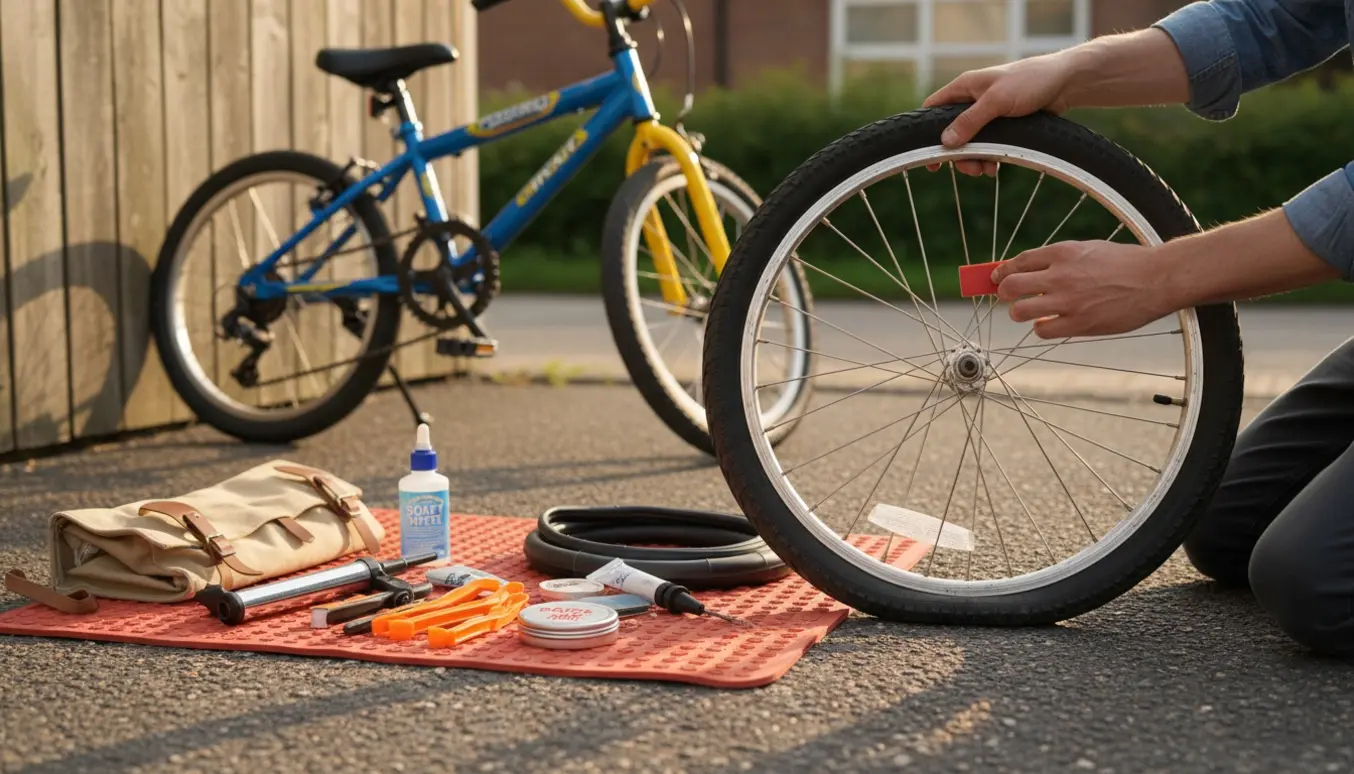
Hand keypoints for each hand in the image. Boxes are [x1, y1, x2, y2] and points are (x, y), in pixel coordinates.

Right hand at [922, 52, 1079, 176]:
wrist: (1066, 83)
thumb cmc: (1030, 82)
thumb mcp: (996, 101)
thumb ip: (970, 120)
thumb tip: (946, 141)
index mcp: (965, 87)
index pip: (934, 108)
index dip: (926, 132)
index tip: (928, 156)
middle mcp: (972, 100)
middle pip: (952, 133)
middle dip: (959, 154)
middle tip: (970, 169)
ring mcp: (988, 113)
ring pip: (970, 143)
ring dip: (975, 159)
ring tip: (988, 169)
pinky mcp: (1003, 125)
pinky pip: (988, 146)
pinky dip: (989, 158)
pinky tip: (997, 166)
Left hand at [992, 240, 1175, 338]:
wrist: (1157, 278)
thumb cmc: (1124, 262)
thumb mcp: (1088, 249)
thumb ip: (1059, 259)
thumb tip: (1029, 268)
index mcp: (1063, 253)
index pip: (1018, 262)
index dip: (1002, 271)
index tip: (996, 277)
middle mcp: (1061, 276)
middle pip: (1010, 286)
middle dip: (1003, 292)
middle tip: (1007, 296)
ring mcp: (1068, 301)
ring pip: (1020, 311)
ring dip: (1019, 312)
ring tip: (1028, 312)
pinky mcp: (1079, 323)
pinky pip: (1043, 330)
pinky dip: (1042, 327)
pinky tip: (1050, 323)